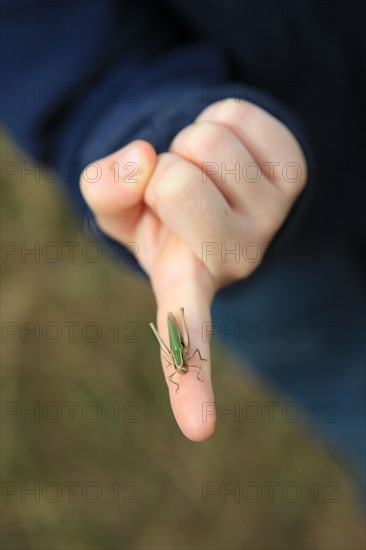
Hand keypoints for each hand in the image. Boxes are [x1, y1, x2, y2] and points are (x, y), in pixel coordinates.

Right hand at [80, 99, 306, 441]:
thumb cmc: (163, 209)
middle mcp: (237, 259)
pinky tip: (229, 153)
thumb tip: (144, 160)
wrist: (212, 175)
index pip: (187, 337)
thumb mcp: (119, 209)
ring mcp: (273, 216)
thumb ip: (106, 190)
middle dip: (163, 166)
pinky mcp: (296, 171)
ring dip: (188, 142)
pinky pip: (234, 115)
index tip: (199, 430)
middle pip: (180, 183)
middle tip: (178, 188)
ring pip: (207, 142)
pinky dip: (216, 119)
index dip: (189, 378)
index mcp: (190, 283)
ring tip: (203, 171)